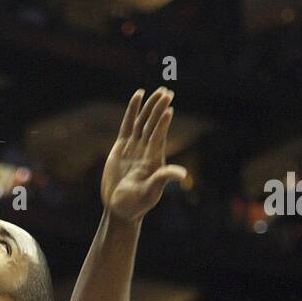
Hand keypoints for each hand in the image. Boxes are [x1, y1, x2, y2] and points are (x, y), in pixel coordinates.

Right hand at [100, 88, 186, 222]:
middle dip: (159, 109)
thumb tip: (182, 174)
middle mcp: (145, 150)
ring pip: (142, 122)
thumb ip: (162, 180)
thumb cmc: (136, 205)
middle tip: (167, 92)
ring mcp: (133, 147)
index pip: (158, 137)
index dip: (162, 123)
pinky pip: (127, 124)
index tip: (169, 108)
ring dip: (149, 107)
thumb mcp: (150, 193)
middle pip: (152, 125)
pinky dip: (132, 111)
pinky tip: (137, 97)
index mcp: (153, 160)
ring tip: (157, 91)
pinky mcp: (121, 147)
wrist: (120, 209)